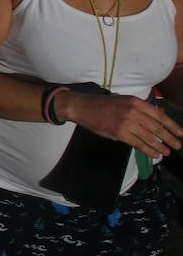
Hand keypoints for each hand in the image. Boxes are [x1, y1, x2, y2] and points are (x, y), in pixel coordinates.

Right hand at [59, 91, 182, 158]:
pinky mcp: (119, 133)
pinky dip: (148, 150)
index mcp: (136, 102)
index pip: (159, 115)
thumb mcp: (124, 101)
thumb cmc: (103, 105)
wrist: (83, 107)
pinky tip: (154, 154)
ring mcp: (126, 122)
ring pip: (149, 137)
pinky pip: (138, 144)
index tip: (180, 133)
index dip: (172, 125)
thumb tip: (159, 114)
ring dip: (160, 146)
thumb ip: (141, 109)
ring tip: (167, 152)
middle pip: (157, 127)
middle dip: (169, 138)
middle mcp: (133, 111)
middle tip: (177, 145)